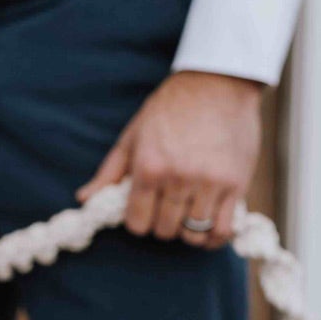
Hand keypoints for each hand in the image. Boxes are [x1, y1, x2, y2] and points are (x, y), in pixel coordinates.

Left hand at [77, 70, 262, 249]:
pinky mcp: (236, 184)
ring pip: (193, 234)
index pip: (137, 223)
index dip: (138, 221)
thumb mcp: (132, 136)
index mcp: (150, 167)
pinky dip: (214, 236)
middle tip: (167, 209)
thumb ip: (109, 172)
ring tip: (187, 215)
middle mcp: (179, 178)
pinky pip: (223, 229)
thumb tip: (84, 199)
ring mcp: (209, 183)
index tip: (144, 211)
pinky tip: (209, 225)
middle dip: (162, 225)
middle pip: (164, 230)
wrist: (218, 83)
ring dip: (187, 231)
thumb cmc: (170, 109)